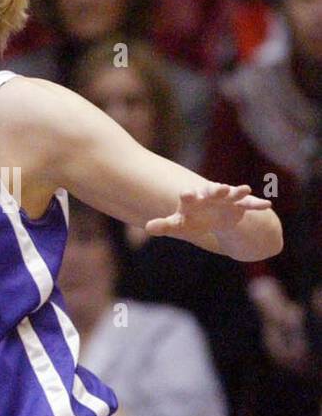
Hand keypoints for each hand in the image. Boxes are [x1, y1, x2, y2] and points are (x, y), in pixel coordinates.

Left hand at [144, 183, 271, 241]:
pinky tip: (267, 204)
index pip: (189, 197)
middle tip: (221, 188)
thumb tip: (147, 227)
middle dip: (216, 189)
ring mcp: (225, 199)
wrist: (212, 216)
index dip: (189, 196)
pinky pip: (248, 204)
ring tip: (245, 189)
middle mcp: (209, 196)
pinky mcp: (238, 205)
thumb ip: (164, 225)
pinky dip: (257, 204)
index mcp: (193, 200)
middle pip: (212, 191)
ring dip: (237, 191)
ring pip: (232, 193)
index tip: (187, 194)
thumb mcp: (179, 224)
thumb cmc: (192, 220)